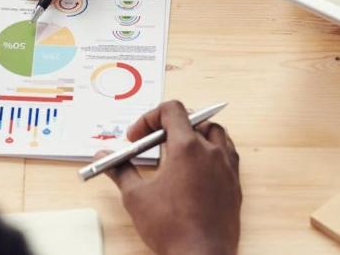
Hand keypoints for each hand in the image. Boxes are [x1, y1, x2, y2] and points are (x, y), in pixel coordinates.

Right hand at [99, 101, 240, 254]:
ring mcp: (227, 167)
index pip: (172, 110)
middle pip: (193, 119)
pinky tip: (196, 169)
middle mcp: (211, 152)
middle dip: (169, 126)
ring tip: (177, 151)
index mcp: (187, 148)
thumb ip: (120, 170)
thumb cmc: (173, 229)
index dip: (149, 118)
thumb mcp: (136, 197)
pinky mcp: (234, 183)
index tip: (137, 137)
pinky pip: (227, 154)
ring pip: (215, 133)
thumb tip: (104, 157)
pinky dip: (211, 152)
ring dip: (195, 134)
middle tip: (152, 144)